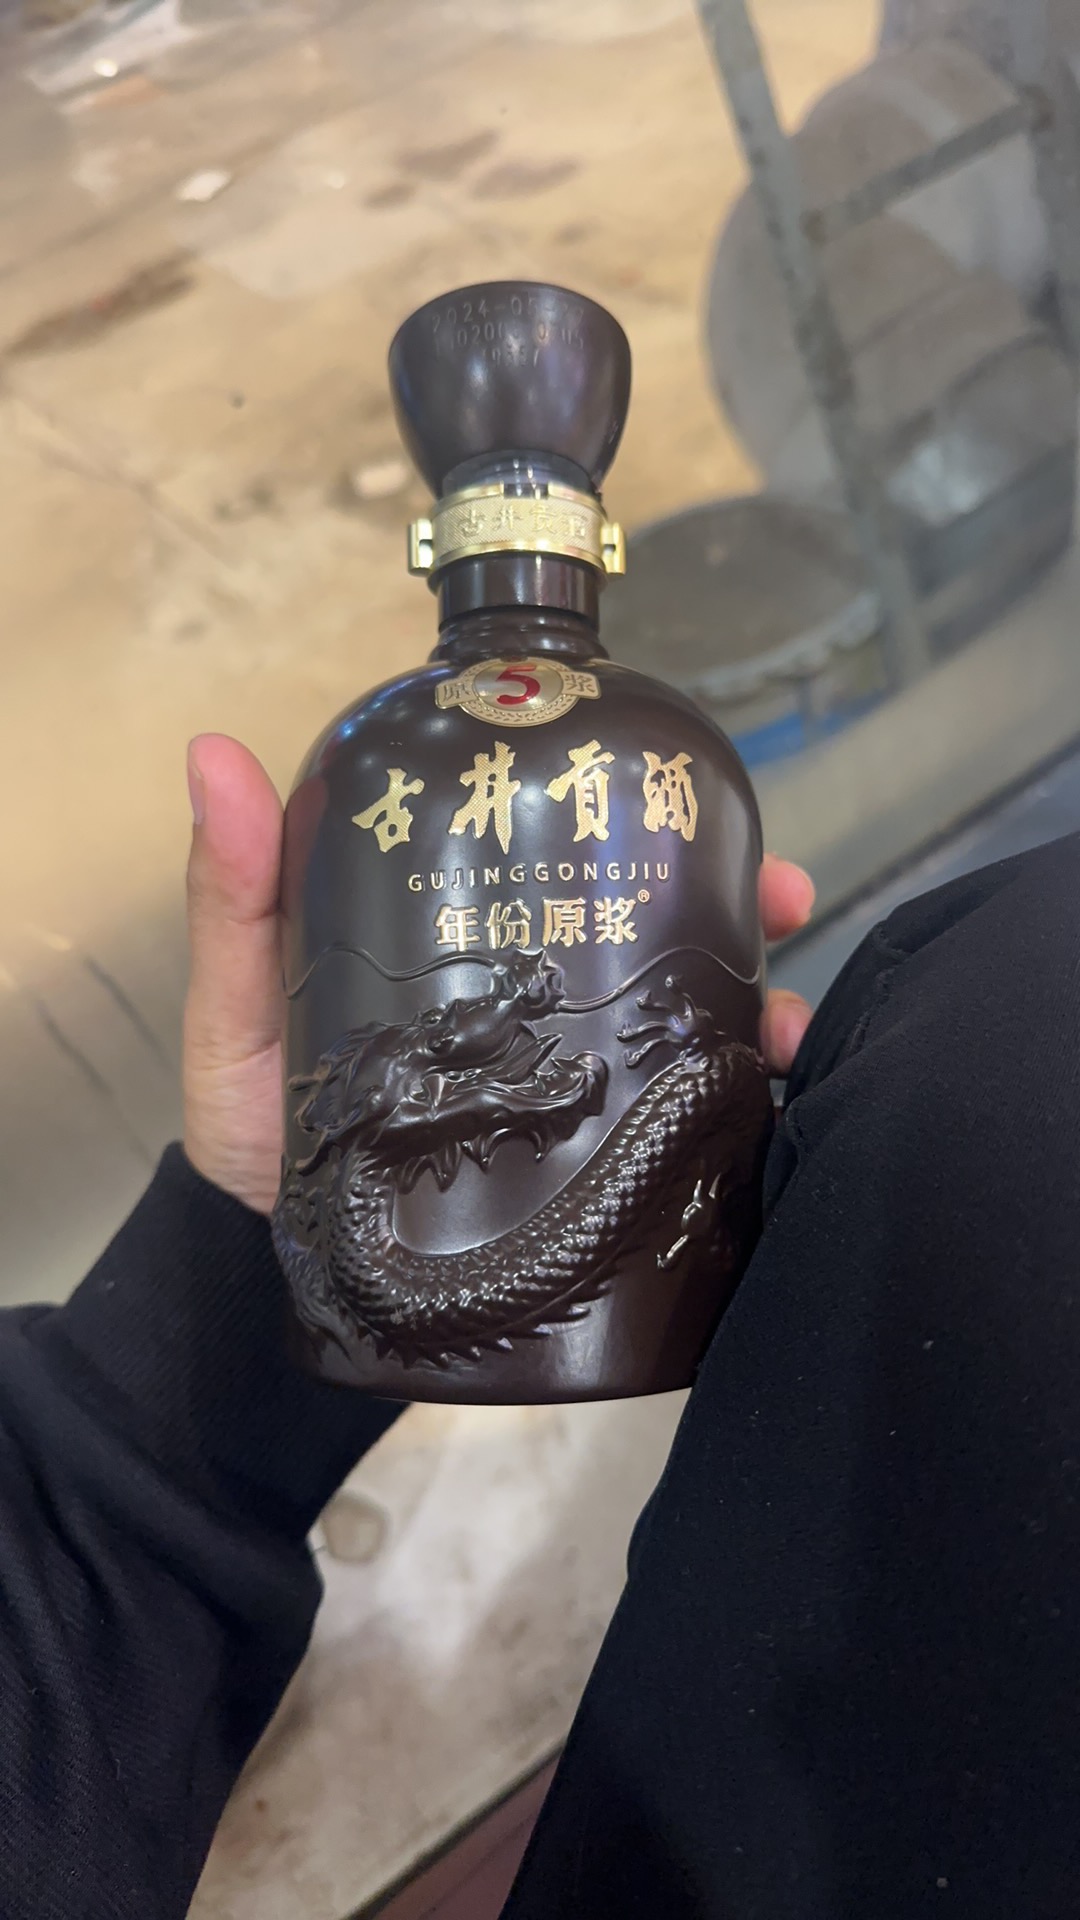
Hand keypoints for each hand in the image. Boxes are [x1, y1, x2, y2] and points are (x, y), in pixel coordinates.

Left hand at [182, 737, 815, 1215]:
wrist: (275, 1268)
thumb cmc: (256, 1125)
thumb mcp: (241, 1002)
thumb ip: (233, 896)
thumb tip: (216, 754)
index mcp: (470, 942)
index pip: (563, 857)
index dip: (633, 815)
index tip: (679, 791)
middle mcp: (537, 1000)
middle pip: (655, 929)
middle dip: (735, 900)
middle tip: (780, 893)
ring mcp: (570, 1080)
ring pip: (689, 1017)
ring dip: (761, 1000)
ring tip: (789, 1012)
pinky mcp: (591, 1162)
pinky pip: (687, 1120)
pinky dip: (747, 1102)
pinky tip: (776, 1096)